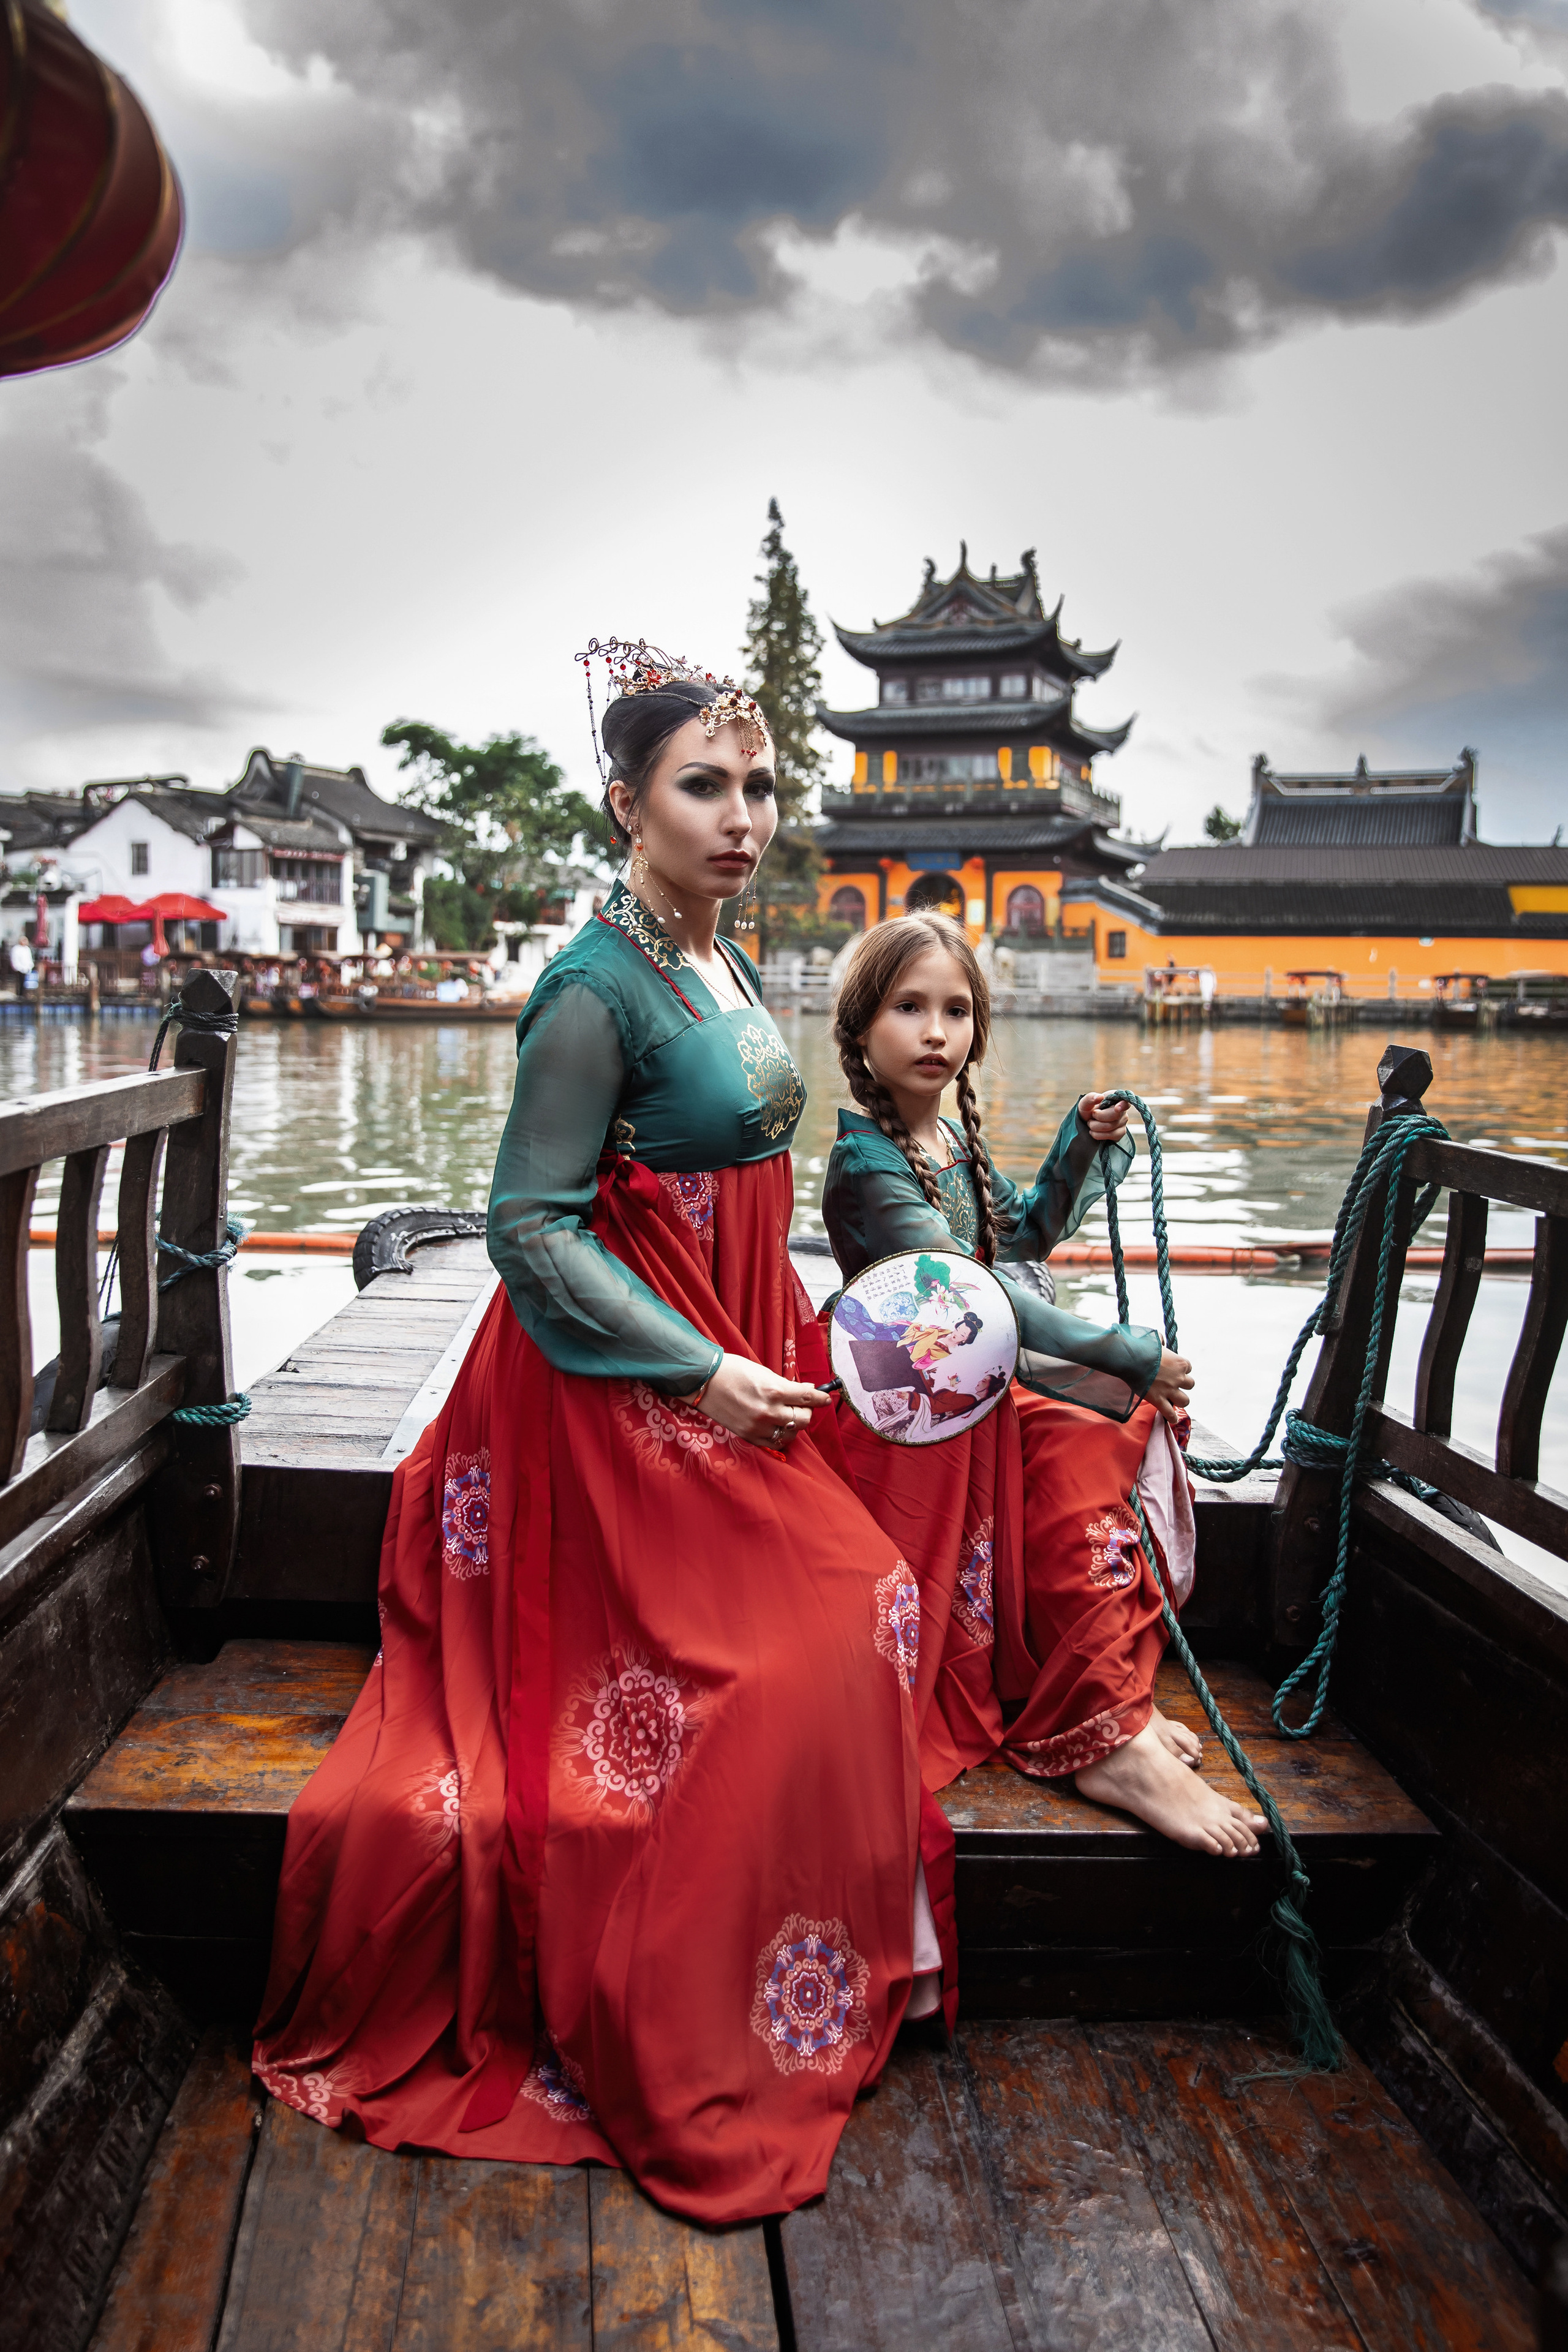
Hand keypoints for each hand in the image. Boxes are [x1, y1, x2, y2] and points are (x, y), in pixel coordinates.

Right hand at [688, 1354, 829, 1449]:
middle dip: (807, 1411)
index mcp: (775, 1390)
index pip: (809, 1398)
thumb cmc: (733, 1371)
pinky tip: (777, 1427)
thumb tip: (807, 1390)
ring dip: (795, 1425)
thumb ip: (786, 1384)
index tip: (825, 1398)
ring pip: (792, 1433)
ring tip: (788, 1416)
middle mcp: (769, 1411)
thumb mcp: (764, 1372)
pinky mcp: (749, 1436)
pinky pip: (775, 1443)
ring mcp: (759, 1426)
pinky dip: (781, 1436)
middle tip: (803, 1405)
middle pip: (804, 1419)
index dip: (821, 1398)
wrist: (703, 1380)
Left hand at [1078, 1091, 1131, 1145]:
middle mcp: (1122, 1110)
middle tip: (1092, 1116)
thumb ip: (1090, 1098)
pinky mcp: (1120, 1133)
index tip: (1117, 1108)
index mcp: (1116, 1099)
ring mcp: (1123, 1122)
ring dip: (1095, 1127)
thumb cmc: (1088, 1110)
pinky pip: (1112, 1136)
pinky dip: (1099, 1135)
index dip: (1122, 1105)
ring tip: (1091, 1123)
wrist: (1086, 1123)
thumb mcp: (1085, 1103)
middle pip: (1114, 1116)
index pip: (1125, 1102)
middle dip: (1098, 1117)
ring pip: (1111, 1127)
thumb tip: (1100, 1097)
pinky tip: (1094, 1132)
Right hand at [1146, 1347, 1193, 1424]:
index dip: (1181, 1369)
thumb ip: (1161, 1341)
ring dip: (1180, 1400)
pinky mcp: (1159, 1400)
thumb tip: (1161, 1341)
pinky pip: (1170, 1414)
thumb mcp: (1154, 1340)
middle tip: (1173, 1383)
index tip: (1172, 1369)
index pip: (1188, 1367)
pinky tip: (1171, 1419)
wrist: (1130, 1358)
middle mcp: (1178, 1377)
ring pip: (1185, 1401)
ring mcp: (1170, 1390)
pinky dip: (1171, 1418)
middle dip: (1183, 1384)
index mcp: (1180, 1362)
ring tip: (1174, 1399)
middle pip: (1190, 1384)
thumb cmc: (1140, 1347)